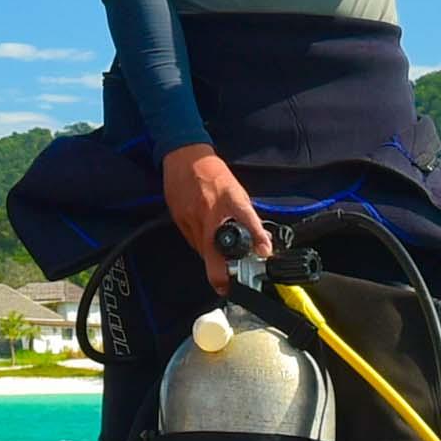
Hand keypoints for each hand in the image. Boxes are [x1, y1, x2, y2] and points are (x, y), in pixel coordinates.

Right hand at [162, 143, 269, 274]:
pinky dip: (201, 246)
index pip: (247, 223)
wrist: (184, 157)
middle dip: (221, 276)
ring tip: (220, 256)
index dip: (256, 241)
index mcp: (231, 201)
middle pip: (214, 257)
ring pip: (203, 253)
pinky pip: (192, 243)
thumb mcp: (238, 193)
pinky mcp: (179, 221)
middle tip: (228, 284)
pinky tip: (206, 237)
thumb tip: (260, 244)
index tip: (259, 259)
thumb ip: (248, 219)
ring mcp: (192, 219)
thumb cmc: (214, 174)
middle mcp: (210, 214)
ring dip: (212, 260)